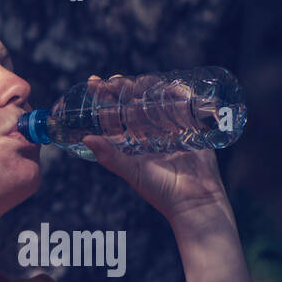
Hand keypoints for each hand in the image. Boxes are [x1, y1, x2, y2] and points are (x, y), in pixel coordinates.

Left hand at [79, 73, 228, 223]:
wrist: (195, 202)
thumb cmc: (160, 191)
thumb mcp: (131, 171)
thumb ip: (109, 156)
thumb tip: (86, 139)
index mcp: (131, 143)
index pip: (112, 114)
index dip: (103, 98)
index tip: (94, 82)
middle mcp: (148, 135)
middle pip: (133, 104)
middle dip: (124, 89)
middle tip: (116, 79)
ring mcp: (170, 131)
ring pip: (156, 102)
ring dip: (148, 88)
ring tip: (139, 80)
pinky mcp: (192, 130)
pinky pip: (185, 108)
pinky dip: (179, 95)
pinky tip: (171, 85)